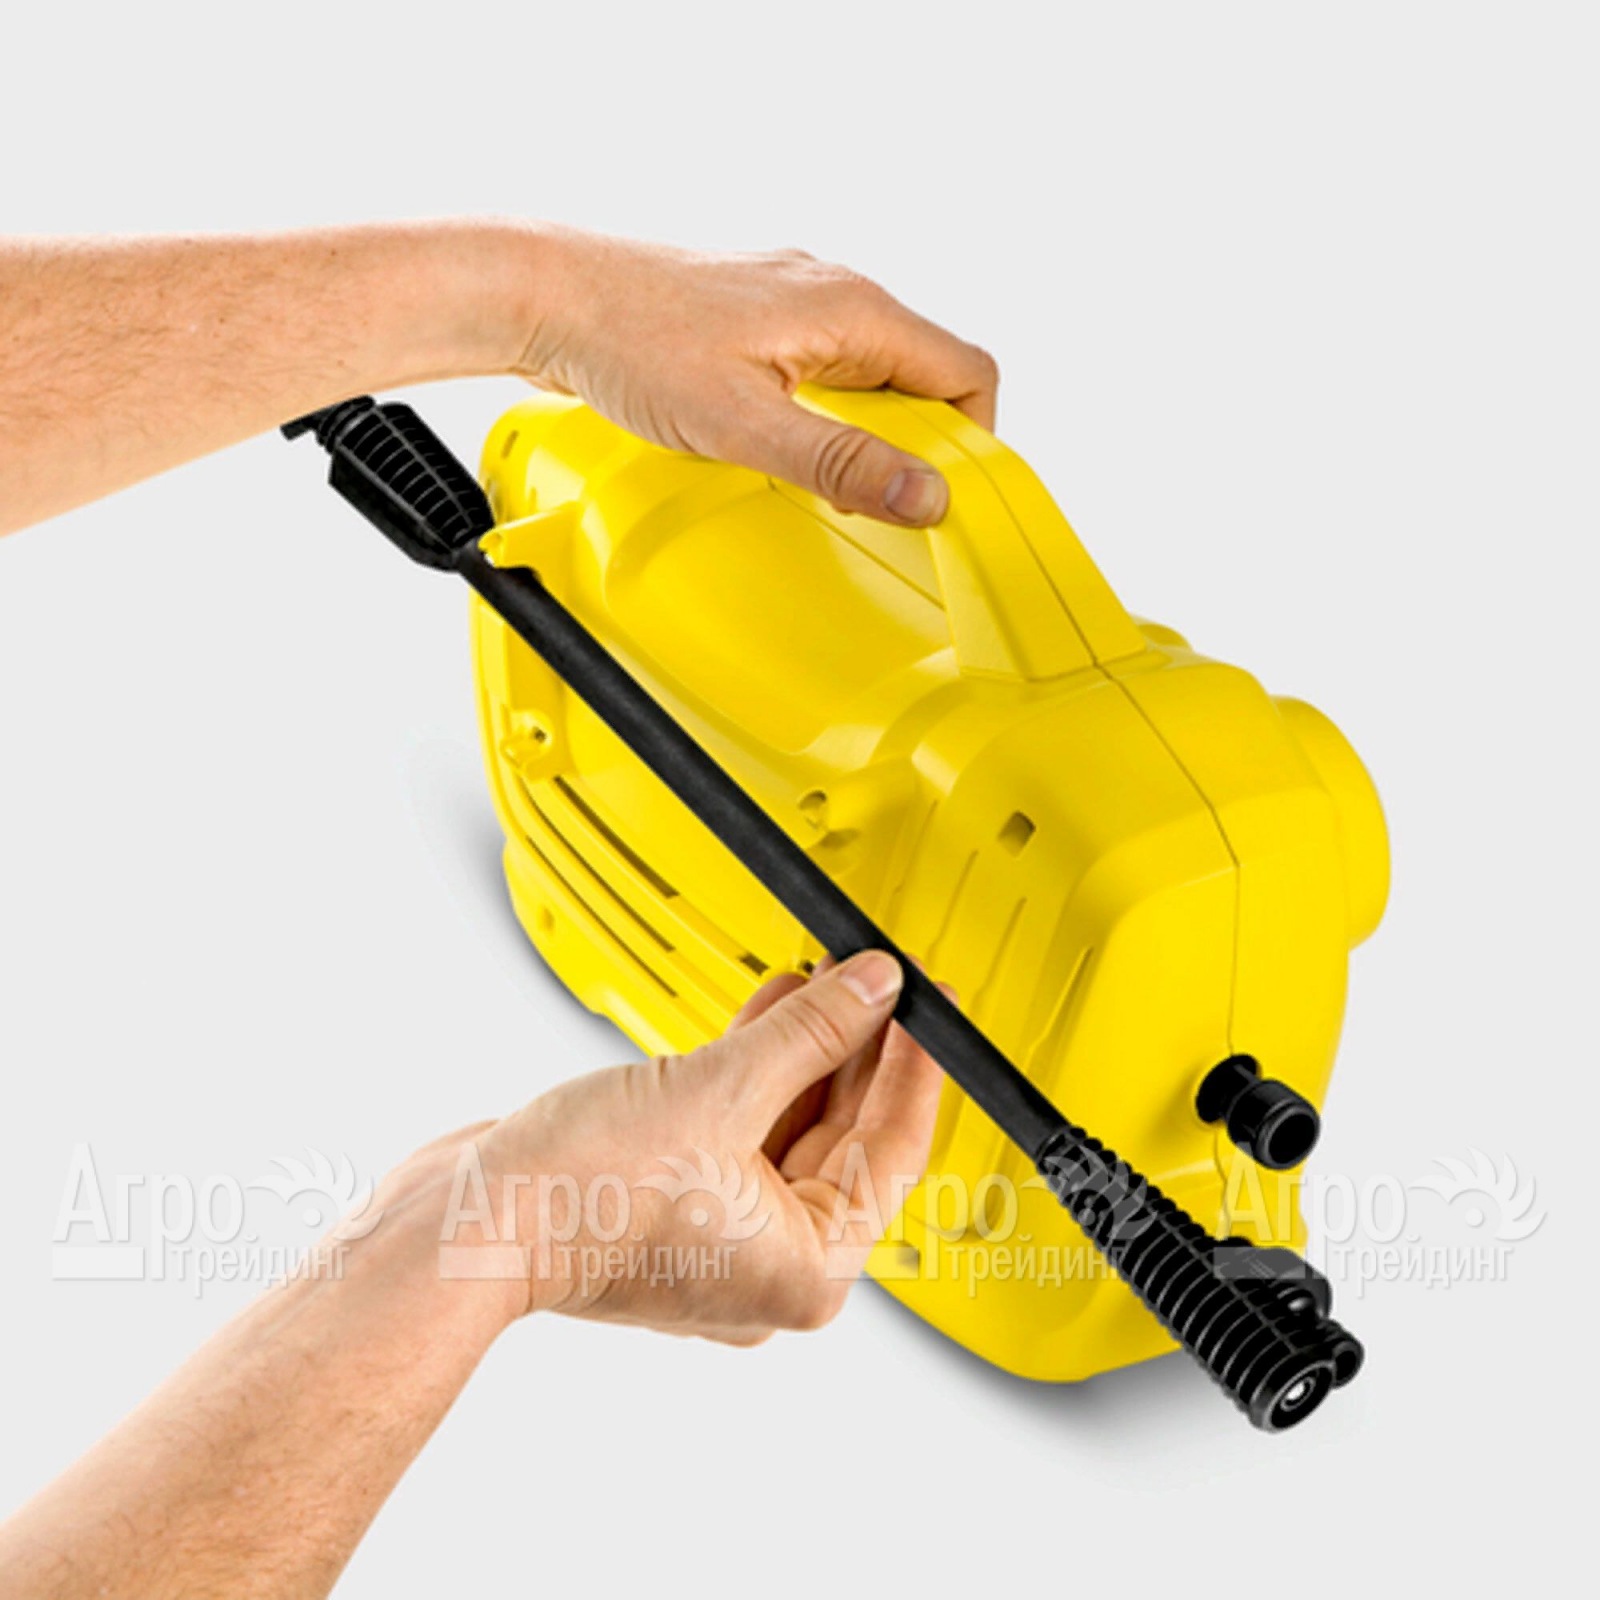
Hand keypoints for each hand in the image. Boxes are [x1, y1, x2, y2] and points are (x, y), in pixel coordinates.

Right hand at [454, 951, 944, 1342]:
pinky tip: (772, 1009)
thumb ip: (811, 1034)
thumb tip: (871, 989)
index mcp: (806, 1269)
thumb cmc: (579, 1196)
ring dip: (806, 1050)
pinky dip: (755, 1070)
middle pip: (843, 1139)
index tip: (931, 1006)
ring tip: (827, 977)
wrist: (467, 1221)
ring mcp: (717, 1236)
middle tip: (883, 981)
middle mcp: (768, 1265)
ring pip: (787, 1127)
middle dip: (860, 1050)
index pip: (893, 1151)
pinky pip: (738, 1128)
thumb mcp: (720, 1090)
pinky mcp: (673, 1201)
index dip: (917, 1066)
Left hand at [510, 228, 998, 525]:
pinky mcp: (758, 321)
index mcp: (853, 308)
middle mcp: (835, 295)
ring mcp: (795, 303)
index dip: (971, 443)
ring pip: (870, 377)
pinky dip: (821, 419)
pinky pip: (822, 372)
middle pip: (922, 378)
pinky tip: (779, 450)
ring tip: (820, 483)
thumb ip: (839, 462)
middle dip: (912, 448)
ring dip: (862, 436)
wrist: (547, 296)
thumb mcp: (744, 423)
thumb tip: (926, 495)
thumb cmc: (632, 344)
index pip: (966, 372)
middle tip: (873, 503)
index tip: (940, 498)